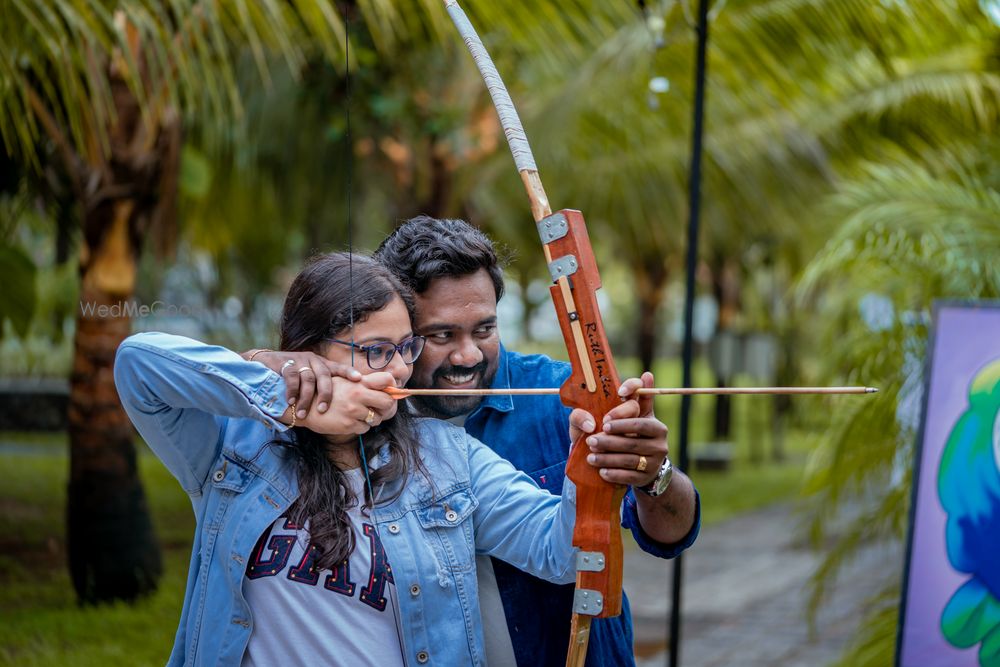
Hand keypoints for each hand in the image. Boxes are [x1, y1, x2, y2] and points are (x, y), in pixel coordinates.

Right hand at [244, 350, 360, 418]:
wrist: (266, 364)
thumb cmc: (293, 377)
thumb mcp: (310, 378)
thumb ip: (322, 387)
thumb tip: (340, 406)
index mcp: (323, 364)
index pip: (339, 368)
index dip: (349, 372)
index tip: (359, 379)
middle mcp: (314, 361)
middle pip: (324, 376)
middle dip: (325, 394)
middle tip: (323, 410)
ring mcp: (300, 361)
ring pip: (308, 379)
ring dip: (305, 398)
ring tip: (302, 413)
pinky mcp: (286, 363)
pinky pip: (292, 378)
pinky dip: (292, 391)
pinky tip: (290, 402)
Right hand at [296, 372, 399, 435]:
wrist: (304, 407)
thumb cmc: (325, 393)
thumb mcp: (343, 381)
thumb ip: (362, 383)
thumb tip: (386, 385)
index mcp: (358, 382)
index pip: (387, 379)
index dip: (393, 387)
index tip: (390, 393)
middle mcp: (358, 394)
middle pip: (388, 402)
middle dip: (386, 408)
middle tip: (378, 409)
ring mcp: (353, 410)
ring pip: (376, 419)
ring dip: (371, 419)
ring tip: (359, 415)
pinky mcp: (348, 424)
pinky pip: (364, 429)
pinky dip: (360, 427)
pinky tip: (350, 421)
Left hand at [569, 371, 667, 486]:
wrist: (644, 467)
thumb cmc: (633, 434)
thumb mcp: (636, 416)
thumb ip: (637, 396)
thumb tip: (647, 375)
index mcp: (656, 426)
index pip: (640, 420)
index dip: (623, 418)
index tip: (605, 419)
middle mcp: (660, 444)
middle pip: (632, 441)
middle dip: (609, 441)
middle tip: (590, 440)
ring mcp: (654, 462)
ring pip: (628, 459)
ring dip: (607, 458)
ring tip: (590, 457)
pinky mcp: (646, 478)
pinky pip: (629, 477)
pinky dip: (614, 474)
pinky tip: (601, 471)